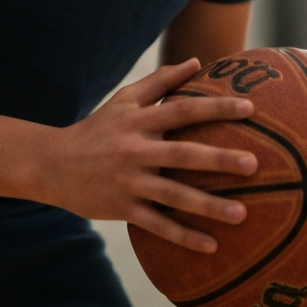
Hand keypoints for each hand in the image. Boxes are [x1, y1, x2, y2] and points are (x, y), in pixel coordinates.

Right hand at [37, 58, 257, 252]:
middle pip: (183, 155)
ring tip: (243, 213)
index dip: (216, 107)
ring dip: (209, 206)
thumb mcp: (125, 100)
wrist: (53, 164)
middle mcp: (135, 150)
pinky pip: (157, 225)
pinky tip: (212, 246)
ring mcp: (129, 182)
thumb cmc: (98, 128)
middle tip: (254, 164)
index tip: (250, 108)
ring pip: (174, 196)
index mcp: (139, 121)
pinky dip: (184, 237)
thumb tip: (198, 61)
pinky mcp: (123, 210)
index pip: (183, 110)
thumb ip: (161, 81)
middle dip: (219, 160)